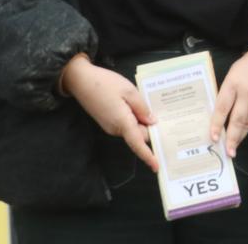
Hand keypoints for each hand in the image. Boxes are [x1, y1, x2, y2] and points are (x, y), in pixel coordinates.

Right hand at [61, 55, 158, 171]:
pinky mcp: (108, 120)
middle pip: (139, 135)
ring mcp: (110, 125)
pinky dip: (135, 118)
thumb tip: (152, 122)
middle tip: (168, 117)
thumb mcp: (129, 91)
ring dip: (143, 121)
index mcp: (122, 123)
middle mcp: (115, 129)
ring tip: (154, 106)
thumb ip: (142, 108)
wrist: (79, 80)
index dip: (148, 155)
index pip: (138, 144)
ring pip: (133, 129)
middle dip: (151, 128)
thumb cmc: (105, 83)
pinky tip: (140, 105)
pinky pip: (126, 123)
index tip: (157, 166)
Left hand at [209, 34, 247, 157]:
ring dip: (241, 135)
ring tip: (234, 146)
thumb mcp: (233, 74)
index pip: (222, 108)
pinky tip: (247, 128)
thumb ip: (227, 92)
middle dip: (232, 139)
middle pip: (238, 120)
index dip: (217, 125)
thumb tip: (222, 115)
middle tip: (228, 152)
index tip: (213, 138)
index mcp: (234, 83)